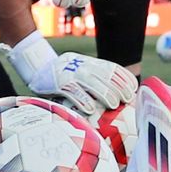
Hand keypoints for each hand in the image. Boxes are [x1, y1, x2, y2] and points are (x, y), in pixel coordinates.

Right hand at [0, 31, 136, 114]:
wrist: (37, 67)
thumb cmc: (64, 75)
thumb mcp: (80, 70)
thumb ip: (95, 79)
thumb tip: (117, 96)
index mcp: (89, 62)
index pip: (111, 68)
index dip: (124, 77)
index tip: (133, 88)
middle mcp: (81, 65)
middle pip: (104, 75)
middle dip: (118, 86)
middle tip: (126, 99)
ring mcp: (69, 73)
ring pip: (91, 82)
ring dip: (105, 93)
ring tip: (114, 104)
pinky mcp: (57, 83)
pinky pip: (72, 91)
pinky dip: (82, 100)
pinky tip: (90, 109)